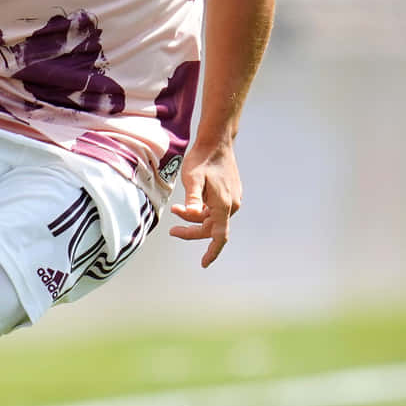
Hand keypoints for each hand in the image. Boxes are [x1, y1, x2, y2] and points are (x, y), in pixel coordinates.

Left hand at [167, 143, 240, 267]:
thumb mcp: (192, 178)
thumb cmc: (202, 158)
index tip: (204, 264)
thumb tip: (191, 214)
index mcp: (223, 205)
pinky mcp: (230, 192)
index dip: (212, 252)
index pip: (219, 236)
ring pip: (212, 218)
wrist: (217, 141)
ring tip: (177, 208)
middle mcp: (231, 204)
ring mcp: (232, 198)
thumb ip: (192, 198)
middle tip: (172, 231)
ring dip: (195, 218)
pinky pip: (215, 209)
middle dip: (191, 230)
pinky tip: (191, 201)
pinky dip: (202, 210)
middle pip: (211, 228)